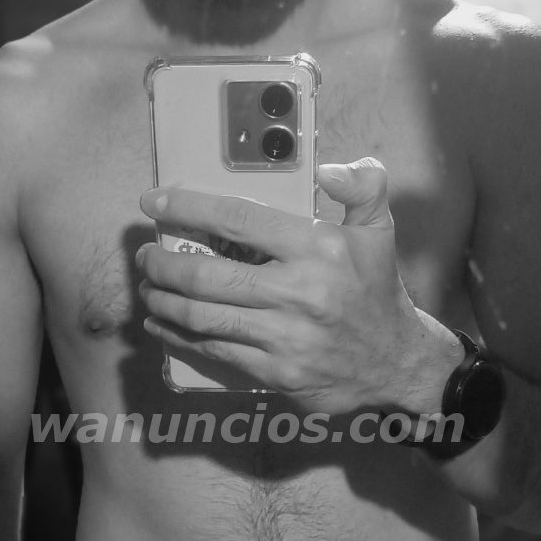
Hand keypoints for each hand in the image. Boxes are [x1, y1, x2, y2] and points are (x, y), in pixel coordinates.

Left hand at [137, 158, 461, 414]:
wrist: (396, 364)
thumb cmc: (377, 293)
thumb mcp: (380, 231)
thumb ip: (362, 187)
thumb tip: (328, 168)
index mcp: (316, 248)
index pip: (237, 220)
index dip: (187, 208)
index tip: (154, 203)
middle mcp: (297, 292)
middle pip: (206, 275)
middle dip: (162, 264)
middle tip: (145, 256)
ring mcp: (284, 337)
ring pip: (202, 317)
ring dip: (163, 301)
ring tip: (148, 289)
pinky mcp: (275, 373)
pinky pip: (214, 351)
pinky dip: (179, 337)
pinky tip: (162, 325)